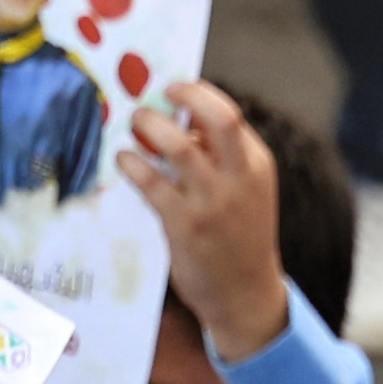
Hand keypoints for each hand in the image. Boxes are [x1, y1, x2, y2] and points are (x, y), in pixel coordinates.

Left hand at [123, 82, 295, 357]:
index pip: (229, 114)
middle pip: (218, 117)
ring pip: (178, 146)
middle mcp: (240, 178)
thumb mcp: (246, 192)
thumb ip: (223, 159)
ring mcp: (212, 202)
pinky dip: (133, 164)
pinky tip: (124, 159)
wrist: (246, 295)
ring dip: (150, 126)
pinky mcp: (184, 226)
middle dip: (185, 95)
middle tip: (158, 95)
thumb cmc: (239, 238)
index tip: (176, 89)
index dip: (199, 96)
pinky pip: (152, 183)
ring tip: (135, 122)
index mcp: (258, 165)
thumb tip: (185, 124)